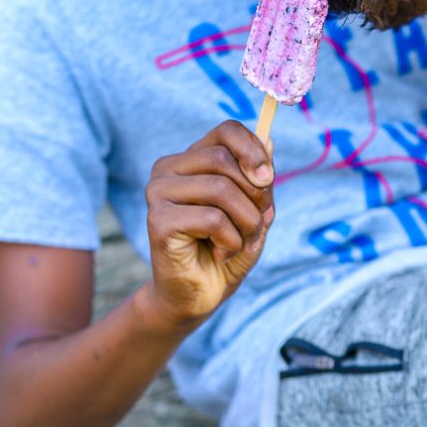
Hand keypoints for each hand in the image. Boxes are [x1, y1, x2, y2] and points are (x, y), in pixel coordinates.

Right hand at [145, 121, 274, 324]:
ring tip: (241, 242)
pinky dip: (231, 240)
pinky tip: (221, 253)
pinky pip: (213, 218)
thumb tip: (269, 140)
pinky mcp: (158, 221)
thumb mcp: (253, 209)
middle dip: (254, 194)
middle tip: (257, 223)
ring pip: (221, 188)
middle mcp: (167, 170)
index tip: (269, 178)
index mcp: (189, 159)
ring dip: (246, 221)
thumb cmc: (226, 248)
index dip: (253, 149)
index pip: (226, 130)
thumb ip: (259, 177)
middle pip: (224, 160)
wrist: (200, 296)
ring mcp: (157, 193)